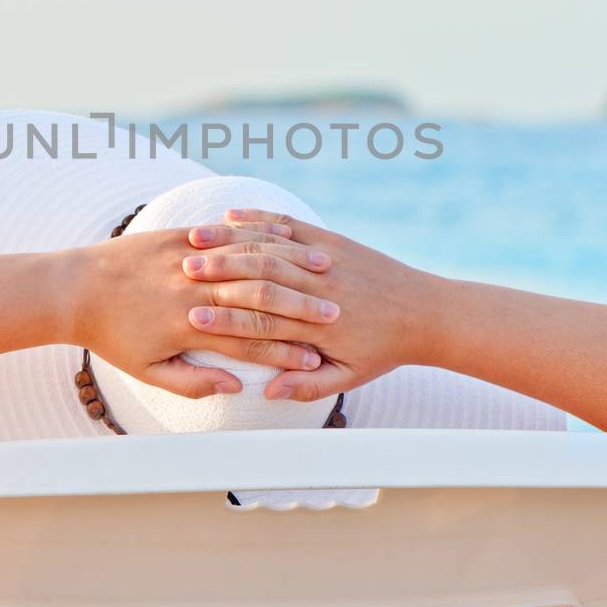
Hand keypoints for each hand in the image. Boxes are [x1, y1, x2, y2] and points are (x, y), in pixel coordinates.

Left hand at [66, 221, 341, 398]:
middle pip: (258, 302)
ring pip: (247, 264)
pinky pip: (225, 235)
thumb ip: (193, 382)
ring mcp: (184, 260)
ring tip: (324, 273)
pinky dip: (259, 239)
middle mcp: (191, 293)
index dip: (286, 353)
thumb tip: (235, 386)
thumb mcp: (148, 370)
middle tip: (336, 317)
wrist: (72, 289)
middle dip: (300, 311)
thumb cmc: (111, 336)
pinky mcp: (176, 238)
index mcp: (188, 330)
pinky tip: (286, 242)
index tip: (317, 360)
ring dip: (289, 270)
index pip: (249, 343)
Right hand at [180, 209, 443, 400]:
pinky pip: (288, 225)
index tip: (190, 317)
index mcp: (318, 326)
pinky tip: (229, 215)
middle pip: (259, 278)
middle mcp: (319, 288)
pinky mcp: (330, 240)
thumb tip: (267, 391)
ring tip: (194, 241)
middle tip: (181, 271)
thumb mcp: (349, 378)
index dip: (224, 318)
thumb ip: (307, 386)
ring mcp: (325, 260)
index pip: (262, 321)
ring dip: (229, 242)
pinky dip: (258, 219)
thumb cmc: (384, 350)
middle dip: (217, 273)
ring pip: (270, 246)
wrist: (425, 313)